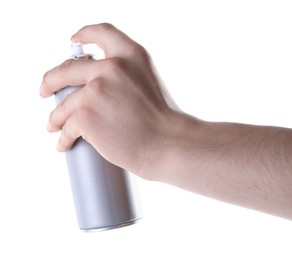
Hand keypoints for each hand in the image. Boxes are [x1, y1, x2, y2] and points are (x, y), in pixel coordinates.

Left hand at [40, 23, 177, 177]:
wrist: (165, 143)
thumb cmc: (160, 120)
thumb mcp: (147, 82)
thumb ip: (123, 74)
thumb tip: (93, 82)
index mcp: (130, 55)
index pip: (102, 32)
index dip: (85, 34)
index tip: (75, 41)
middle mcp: (111, 67)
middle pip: (67, 69)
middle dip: (50, 81)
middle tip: (46, 90)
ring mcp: (95, 91)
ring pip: (63, 105)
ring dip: (56, 118)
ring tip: (54, 126)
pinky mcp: (85, 115)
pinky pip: (65, 127)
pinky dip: (63, 138)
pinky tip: (64, 142)